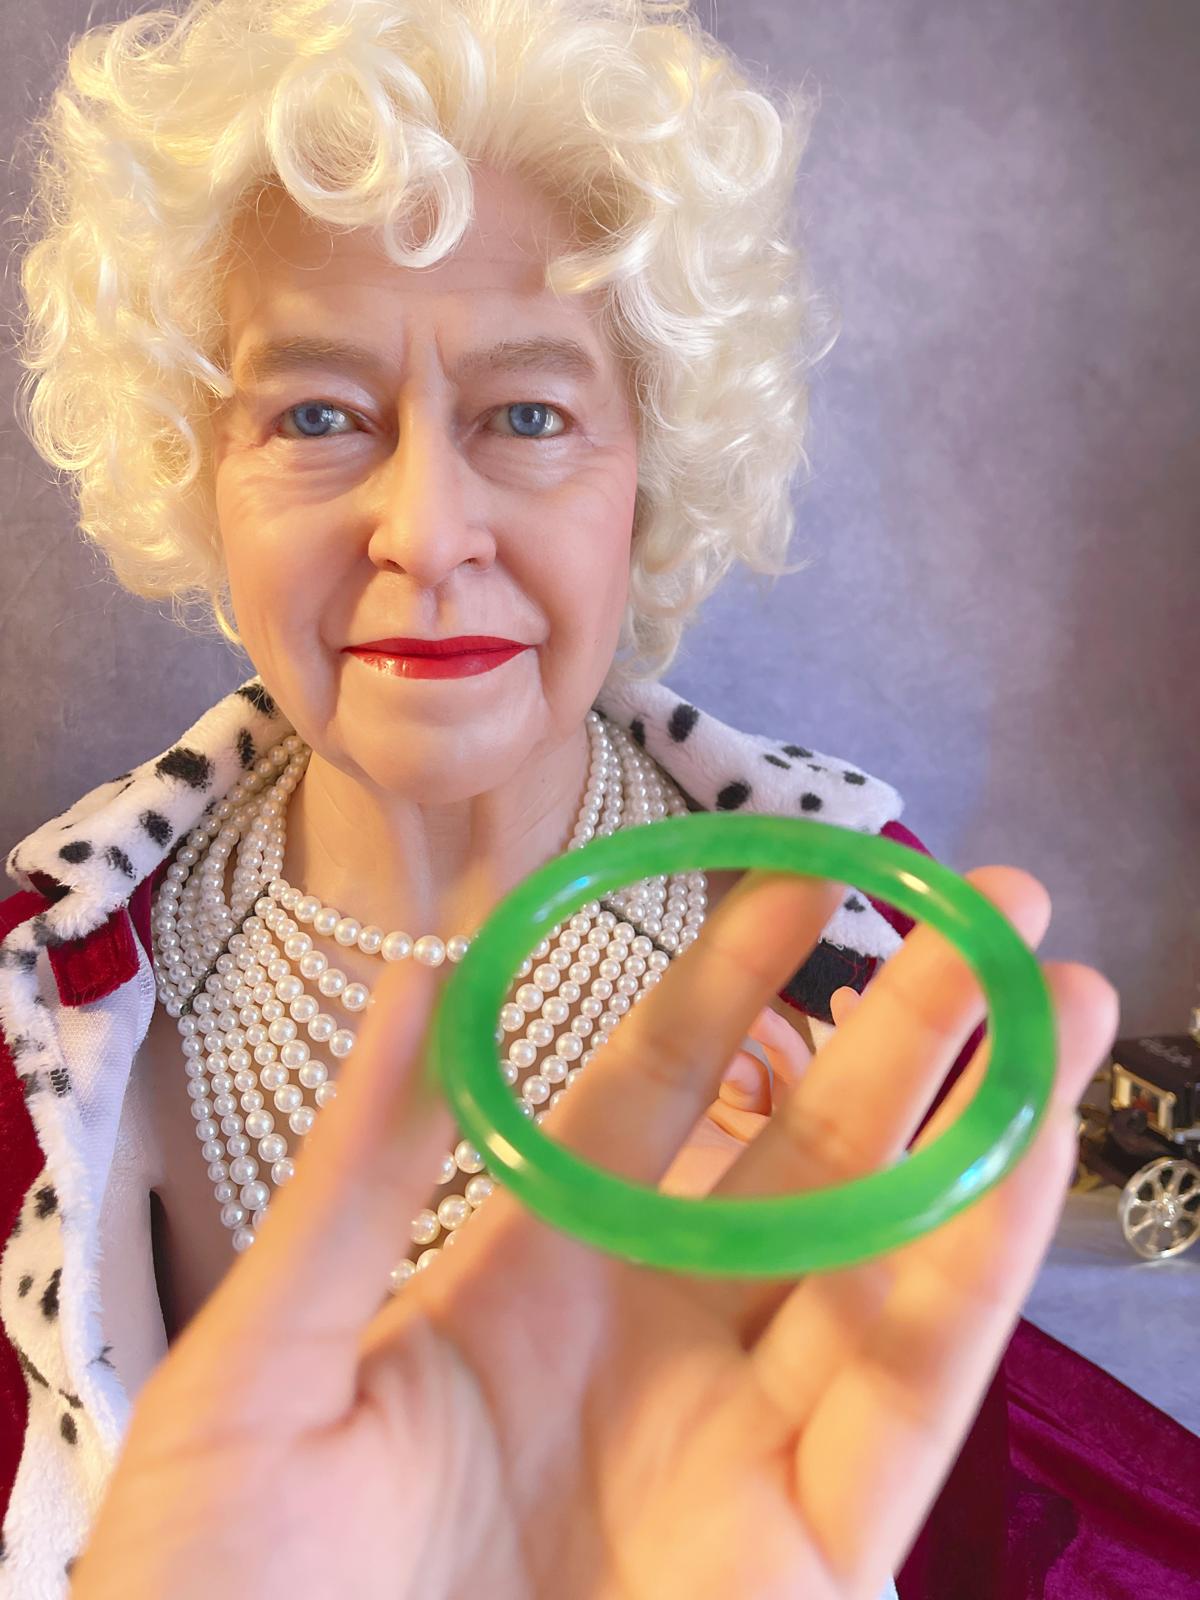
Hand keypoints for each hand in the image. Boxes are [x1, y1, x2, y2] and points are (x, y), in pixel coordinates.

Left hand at [70, 867, 1117, 1599]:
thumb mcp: (264, 1374)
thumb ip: (358, 1175)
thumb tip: (417, 971)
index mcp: (527, 1276)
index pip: (655, 1090)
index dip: (731, 978)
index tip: (797, 873)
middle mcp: (655, 1339)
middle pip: (803, 1148)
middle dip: (901, 1022)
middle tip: (989, 900)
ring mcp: (740, 1444)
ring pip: (889, 1251)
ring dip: (980, 1123)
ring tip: (1062, 998)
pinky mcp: (809, 1559)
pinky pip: (912, 1397)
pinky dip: (982, 1273)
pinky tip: (1035, 1158)